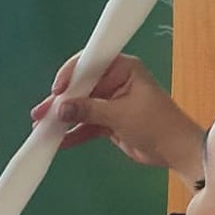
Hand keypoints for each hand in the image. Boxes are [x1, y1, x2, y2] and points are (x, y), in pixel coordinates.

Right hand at [30, 53, 204, 187]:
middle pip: (81, 87)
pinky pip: (86, 124)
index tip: (56, 90)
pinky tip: (58, 141)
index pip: (90, 63)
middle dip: (61, 101)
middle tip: (39, 113)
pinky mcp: (108, 121)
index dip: (70, 75)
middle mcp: (114, 82)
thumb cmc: (155, 124)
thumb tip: (60, 109)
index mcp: (123, 69)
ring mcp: (110, 102)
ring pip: (80, 107)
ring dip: (63, 119)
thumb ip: (88, 110)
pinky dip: (73, 133)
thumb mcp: (120, 115)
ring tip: (41, 128)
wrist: (175, 151)